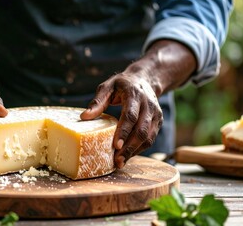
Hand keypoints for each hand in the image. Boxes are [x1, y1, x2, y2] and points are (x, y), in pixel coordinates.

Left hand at [80, 40, 196, 167]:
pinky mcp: (158, 121)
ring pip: (148, 137)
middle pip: (141, 130)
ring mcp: (155, 114)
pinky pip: (151, 138)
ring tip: (121, 162)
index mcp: (134, 95)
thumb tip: (84, 117)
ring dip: (135, 151)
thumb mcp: (107, 87)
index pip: (130, 116)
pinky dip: (140, 149)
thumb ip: (97, 101)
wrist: (144, 79)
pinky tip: (128, 155)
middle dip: (129, 147)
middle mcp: (148, 105)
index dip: (124, 132)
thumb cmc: (121, 85)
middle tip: (117, 160)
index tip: (115, 146)